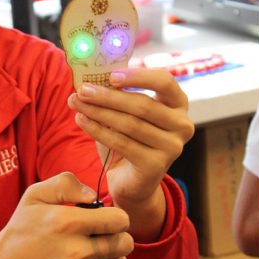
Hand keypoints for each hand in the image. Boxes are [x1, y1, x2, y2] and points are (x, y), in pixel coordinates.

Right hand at [0, 172, 134, 258]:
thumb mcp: (34, 196)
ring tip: (92, 250)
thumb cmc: (20, 232)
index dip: (115, 216)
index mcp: (66, 223)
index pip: (119, 220)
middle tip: (101, 234)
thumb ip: (65, 184)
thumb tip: (93, 196)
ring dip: (111, 255)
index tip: (104, 218)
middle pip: (125, 243)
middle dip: (117, 235)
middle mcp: (76, 252)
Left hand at [67, 68, 194, 235]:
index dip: (137, 76)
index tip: (111, 75)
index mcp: (178, 104)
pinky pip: (122, 143)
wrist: (132, 182)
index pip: (164, 81)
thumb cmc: (129, 140)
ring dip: (99, 112)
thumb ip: (117, 95)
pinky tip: (81, 120)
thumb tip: (88, 79)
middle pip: (142, 105)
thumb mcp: (126, 114)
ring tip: (77, 103)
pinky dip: (97, 130)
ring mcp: (173, 147)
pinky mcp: (157, 165)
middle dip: (108, 96)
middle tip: (82, 90)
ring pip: (130, 124)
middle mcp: (182, 125)